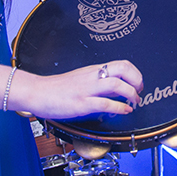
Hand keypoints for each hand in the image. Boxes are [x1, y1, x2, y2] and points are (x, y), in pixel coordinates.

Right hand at [15, 60, 143, 119]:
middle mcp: (92, 76)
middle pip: (123, 69)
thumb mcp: (82, 80)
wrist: (36, 92)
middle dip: (138, 80)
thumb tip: (119, 89)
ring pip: (117, 84)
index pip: (122, 64)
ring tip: (134, 102)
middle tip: (140, 92)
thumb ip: (101, 84)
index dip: (136, 74)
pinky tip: (124, 111)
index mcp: (94, 70)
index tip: (139, 85)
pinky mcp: (81, 103)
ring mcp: (87, 89)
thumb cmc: (57, 88)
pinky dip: (119, 108)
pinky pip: (105, 103)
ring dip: (131, 94)